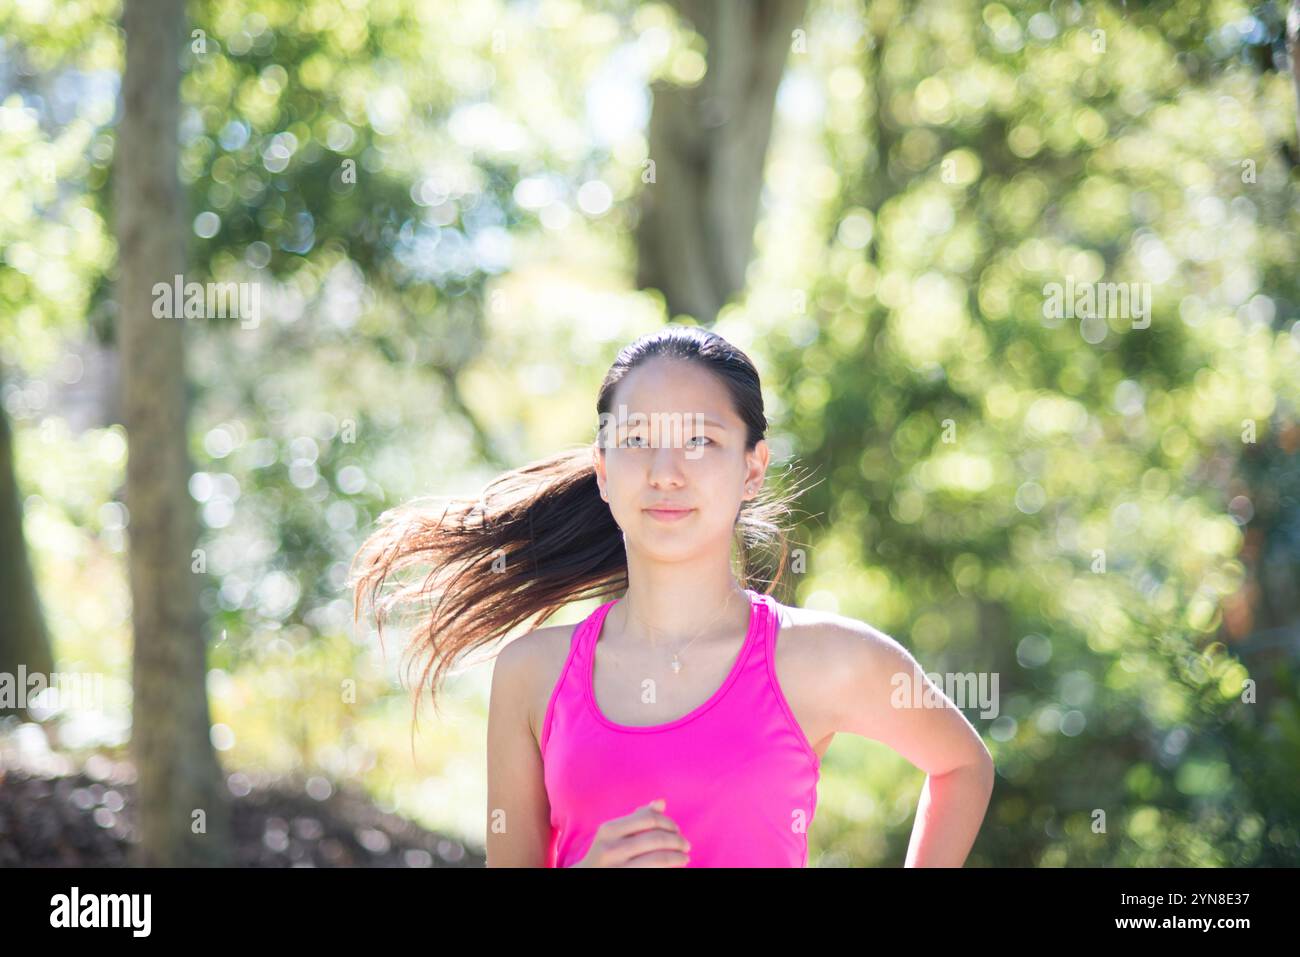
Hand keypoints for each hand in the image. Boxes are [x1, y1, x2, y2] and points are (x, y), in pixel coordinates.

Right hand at [571, 798, 690, 866]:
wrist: (586, 878)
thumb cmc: (606, 853)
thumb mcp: (614, 834)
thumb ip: (636, 818)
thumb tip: (661, 802)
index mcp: (609, 830)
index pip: (649, 819)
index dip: (668, 823)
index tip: (676, 829)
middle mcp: (611, 849)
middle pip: (656, 839)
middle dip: (677, 840)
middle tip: (686, 845)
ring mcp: (618, 868)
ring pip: (659, 859)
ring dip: (677, 857)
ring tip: (685, 857)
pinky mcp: (626, 879)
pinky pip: (656, 871)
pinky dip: (669, 867)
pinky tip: (675, 867)